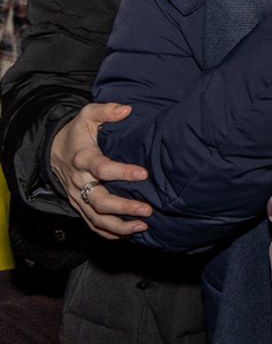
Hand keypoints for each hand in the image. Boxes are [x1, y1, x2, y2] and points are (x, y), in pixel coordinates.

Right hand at [48, 102, 151, 238]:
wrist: (52, 150)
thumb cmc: (77, 132)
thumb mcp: (87, 115)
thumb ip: (106, 110)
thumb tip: (127, 109)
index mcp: (83, 158)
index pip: (102, 168)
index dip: (122, 172)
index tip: (144, 174)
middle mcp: (79, 181)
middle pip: (99, 200)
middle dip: (123, 207)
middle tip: (147, 209)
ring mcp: (78, 196)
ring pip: (95, 218)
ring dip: (119, 225)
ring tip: (143, 226)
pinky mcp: (79, 205)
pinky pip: (91, 224)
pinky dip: (108, 233)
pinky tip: (128, 234)